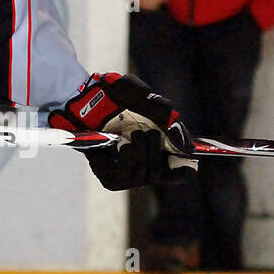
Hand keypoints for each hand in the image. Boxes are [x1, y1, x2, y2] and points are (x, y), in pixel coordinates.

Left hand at [48, 72, 197, 190]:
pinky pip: (124, 177)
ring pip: (145, 175)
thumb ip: (165, 116)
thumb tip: (188, 147)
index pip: (177, 172)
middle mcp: (142, 165)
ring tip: (131, 134)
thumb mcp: (141, 95)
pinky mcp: (109, 179)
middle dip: (157, 150)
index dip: (183, 171)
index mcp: (156, 149)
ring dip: (142, 153)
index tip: (190, 168)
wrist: (82, 98)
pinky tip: (121, 145)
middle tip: (146, 132)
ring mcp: (126, 174)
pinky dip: (127, 159)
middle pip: (161, 172)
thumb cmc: (113, 95)